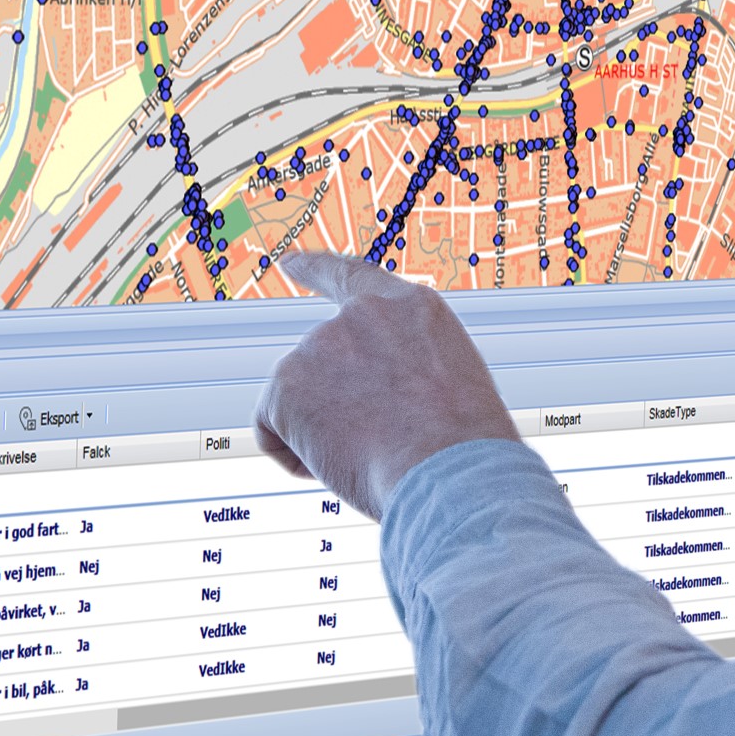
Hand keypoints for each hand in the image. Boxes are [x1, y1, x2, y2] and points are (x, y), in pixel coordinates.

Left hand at [256, 252, 522, 519]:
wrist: (451, 474)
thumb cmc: (463, 451)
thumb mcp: (451, 384)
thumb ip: (403, 368)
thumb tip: (373, 401)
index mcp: (410, 308)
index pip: (353, 277)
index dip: (316, 269)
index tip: (289, 262)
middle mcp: (361, 314)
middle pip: (322, 363)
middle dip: (336, 406)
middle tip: (381, 445)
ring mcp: (320, 343)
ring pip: (300, 403)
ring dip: (324, 435)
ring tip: (375, 457)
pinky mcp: (287, 382)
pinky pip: (271, 430)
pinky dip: (294, 457)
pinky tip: (334, 467)